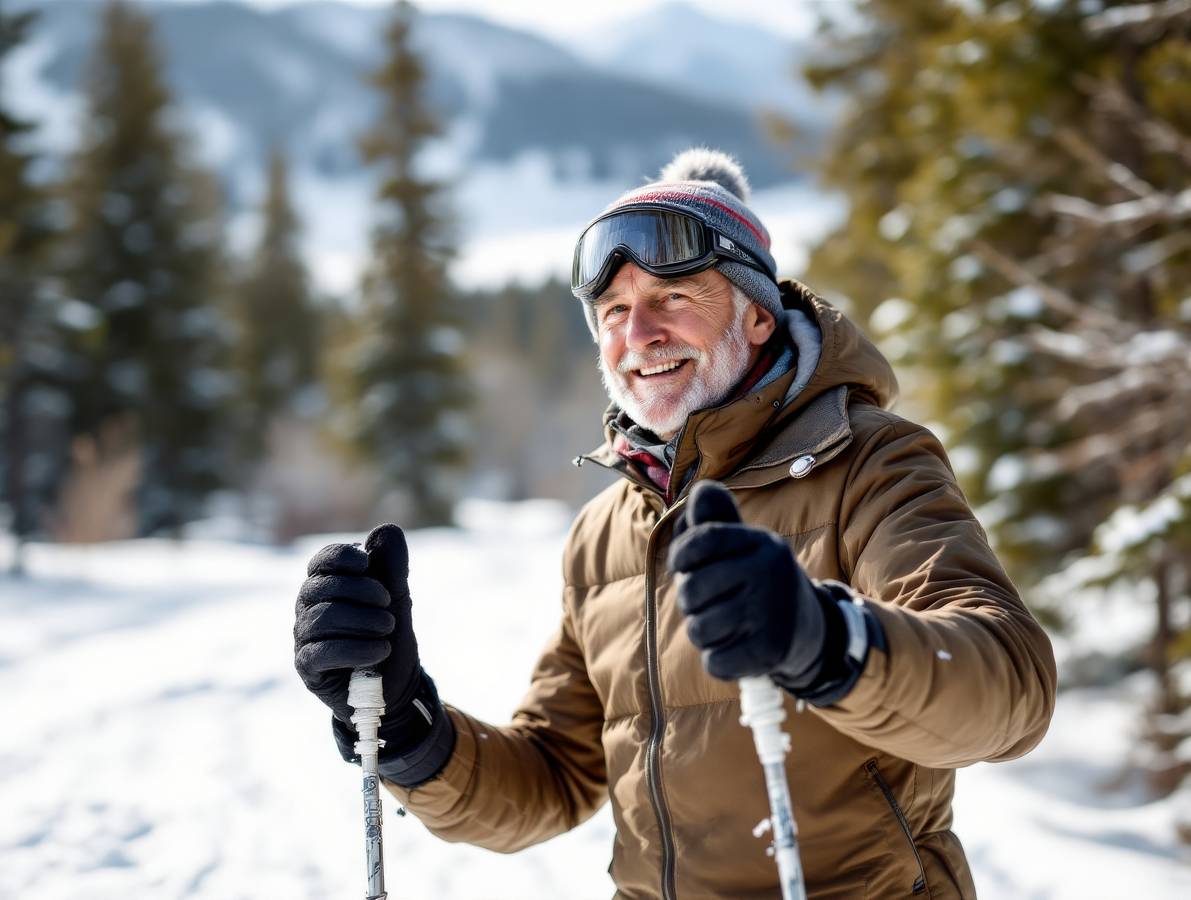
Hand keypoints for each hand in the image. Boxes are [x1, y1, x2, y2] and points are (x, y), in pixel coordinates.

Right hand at [294, 524, 420, 724]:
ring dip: (363, 621)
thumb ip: (392, 565)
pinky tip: (381, 650)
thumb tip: (386, 529)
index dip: (340, 557)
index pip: (321, 561)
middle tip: (389, 603)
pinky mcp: (307, 667)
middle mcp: (308, 608)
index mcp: (326, 585)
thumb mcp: (397, 598)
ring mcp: (304, 637)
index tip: (367, 563)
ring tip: (388, 628)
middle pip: (322, 587)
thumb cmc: (389, 635)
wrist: (395, 684)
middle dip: (361, 590)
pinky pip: (322, 651)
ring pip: (323, 618)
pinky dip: (356, 648)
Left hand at [667, 481, 836, 691]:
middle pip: (692, 590)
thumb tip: (701, 492)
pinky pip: (714, 661)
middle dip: (689, 599)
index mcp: (761, 542)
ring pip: (699, 629)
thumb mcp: (741, 543)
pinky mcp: (769, 652)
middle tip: (707, 600)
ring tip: (723, 623)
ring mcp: (770, 614)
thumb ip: (713, 519)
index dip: (681, 553)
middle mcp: (769, 573)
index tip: (681, 564)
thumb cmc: (756, 579)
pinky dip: (717, 658)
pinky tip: (736, 646)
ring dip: (703, 631)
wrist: (807, 628)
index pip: (702, 539)